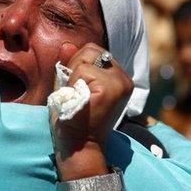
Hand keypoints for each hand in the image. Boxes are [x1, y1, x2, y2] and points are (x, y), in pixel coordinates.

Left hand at [50, 43, 133, 178]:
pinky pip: (81, 70)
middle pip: (90, 50)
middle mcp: (124, 78)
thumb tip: (66, 44)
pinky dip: (73, 85)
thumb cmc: (73, 120)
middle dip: (75, 68)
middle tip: (77, 95)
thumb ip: (71, 66)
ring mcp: (119, 81)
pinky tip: (79, 102)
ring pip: (84, 60)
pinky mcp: (110, 87)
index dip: (78, 64)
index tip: (77, 89)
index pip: (94, 51)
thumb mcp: (71, 87)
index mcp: (118, 78)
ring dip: (73, 78)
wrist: (78, 146)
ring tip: (78, 99)